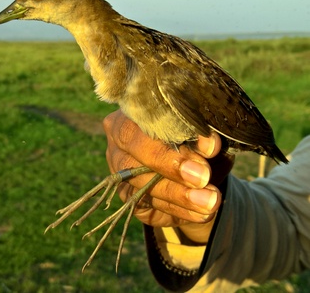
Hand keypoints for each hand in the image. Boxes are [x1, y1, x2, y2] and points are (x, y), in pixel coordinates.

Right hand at [103, 110, 234, 242]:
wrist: (193, 163)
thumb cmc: (192, 136)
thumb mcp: (200, 131)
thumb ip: (202, 136)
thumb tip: (210, 146)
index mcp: (130, 116)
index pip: (140, 124)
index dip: (171, 136)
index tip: (210, 147)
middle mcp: (117, 145)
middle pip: (131, 160)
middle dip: (170, 169)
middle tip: (203, 177)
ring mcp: (120, 174)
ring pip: (140, 188)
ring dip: (179, 196)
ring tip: (211, 200)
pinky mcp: (129, 197)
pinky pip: (149, 208)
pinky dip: (179, 211)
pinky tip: (202, 212)